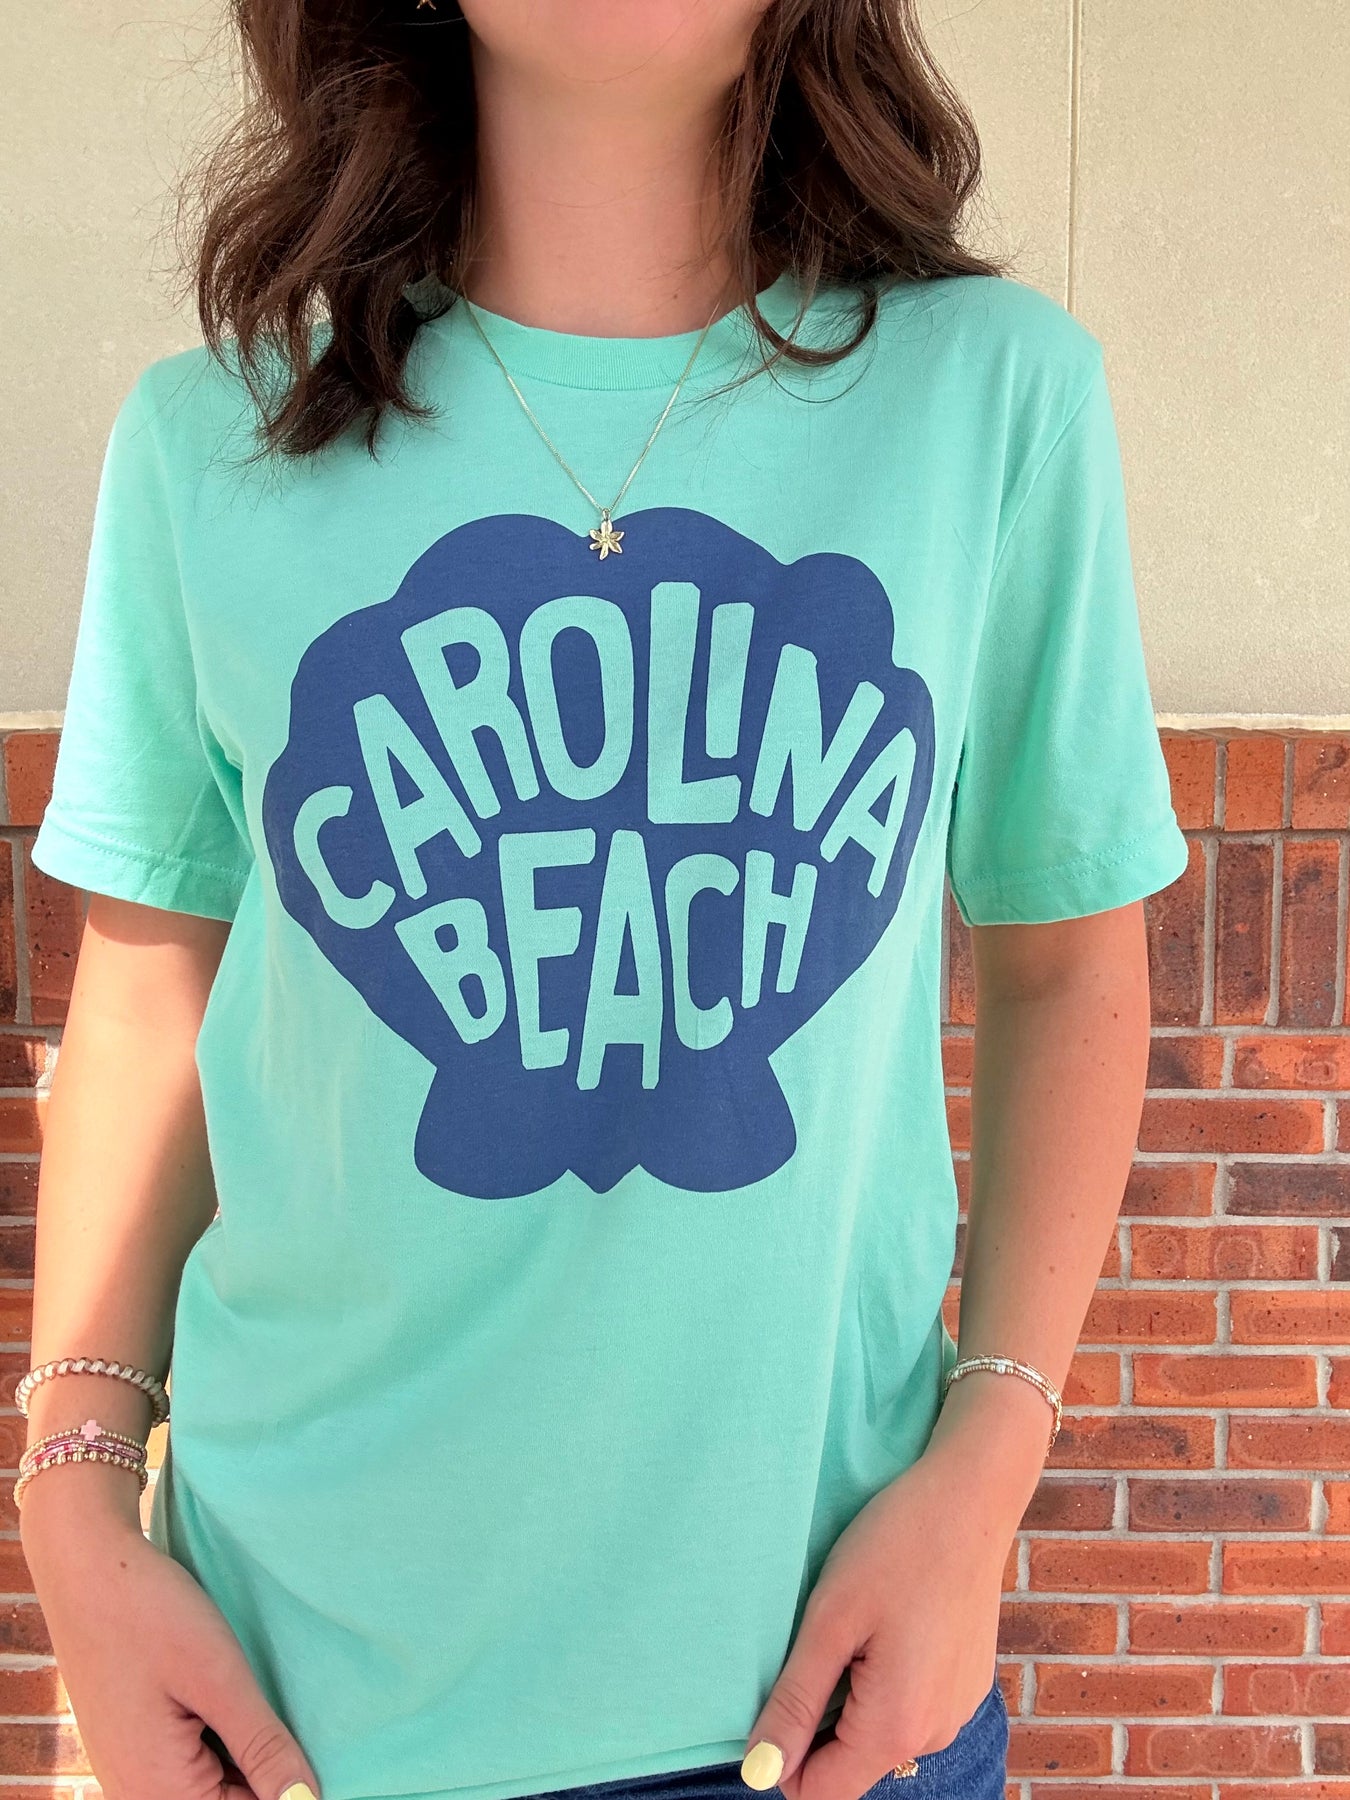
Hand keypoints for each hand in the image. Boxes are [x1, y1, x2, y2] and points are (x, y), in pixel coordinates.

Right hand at [21, 1468, 320, 1799]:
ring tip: (259, 1697)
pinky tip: (235, 1699)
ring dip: (247, 1753)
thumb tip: (307, 1798)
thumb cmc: (150, 1616)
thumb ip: (263, 1748)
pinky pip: (192, 1765)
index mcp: (159, 1793)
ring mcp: (133, 1774)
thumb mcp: (219, 1678)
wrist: (86, 1570)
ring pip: (214, 1784)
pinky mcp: (135, 1748)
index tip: (306, 1742)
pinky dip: (223, 1739)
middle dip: (268, 1769)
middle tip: (283, 1708)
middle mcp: (139, 1795)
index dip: (290, 1784)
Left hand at [743, 1381, 1045, 1799]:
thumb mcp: (830, 1619)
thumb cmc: (895, 1546)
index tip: (778, 1687)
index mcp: (896, 1728)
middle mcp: (934, 1734)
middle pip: (850, 1764)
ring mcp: (957, 1709)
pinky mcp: (966, 1683)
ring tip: (854, 1625)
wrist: (973, 1497)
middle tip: (817, 1642)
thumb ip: (795, 1702)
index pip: (820, 1793)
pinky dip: (884, 1679)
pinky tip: (887, 1620)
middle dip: (818, 1719)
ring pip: (879, 1734)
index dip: (782, 1754)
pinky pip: (910, 1706)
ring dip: (850, 1695)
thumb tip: (759, 1772)